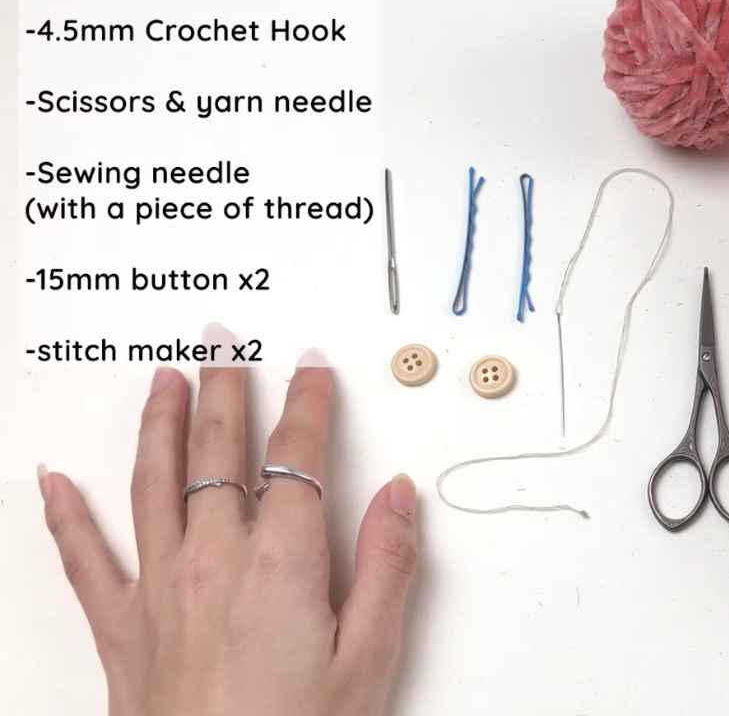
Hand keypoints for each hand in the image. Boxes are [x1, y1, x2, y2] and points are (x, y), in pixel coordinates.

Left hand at [38, 361, 418, 715]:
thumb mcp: (370, 660)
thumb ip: (388, 568)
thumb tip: (399, 494)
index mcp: (283, 564)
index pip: (298, 458)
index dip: (309, 405)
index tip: (312, 369)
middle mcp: (214, 561)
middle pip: (219, 452)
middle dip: (226, 391)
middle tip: (224, 345)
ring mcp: (160, 591)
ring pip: (153, 483)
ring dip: (159, 424)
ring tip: (164, 380)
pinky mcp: (122, 630)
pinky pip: (85, 560)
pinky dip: (66, 516)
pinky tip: (52, 483)